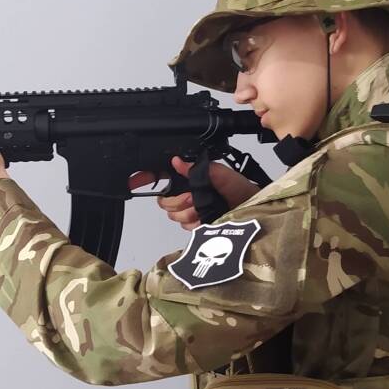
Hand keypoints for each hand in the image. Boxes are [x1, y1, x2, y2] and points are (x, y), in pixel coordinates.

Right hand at [128, 155, 259, 232]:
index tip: (134, 181)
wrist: (254, 208)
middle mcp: (187, 193)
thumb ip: (197, 168)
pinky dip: (196, 224)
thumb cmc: (240, 188)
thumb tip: (178, 161)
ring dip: (190, 213)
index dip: (144, 178)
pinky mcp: (196, 226)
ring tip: (204, 208)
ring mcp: (190, 211)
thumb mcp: (220, 173)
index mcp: (189, 178)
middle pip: (164, 201)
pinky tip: (207, 218)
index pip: (160, 177)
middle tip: (193, 199)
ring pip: (174, 216)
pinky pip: (186, 227)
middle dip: (178, 201)